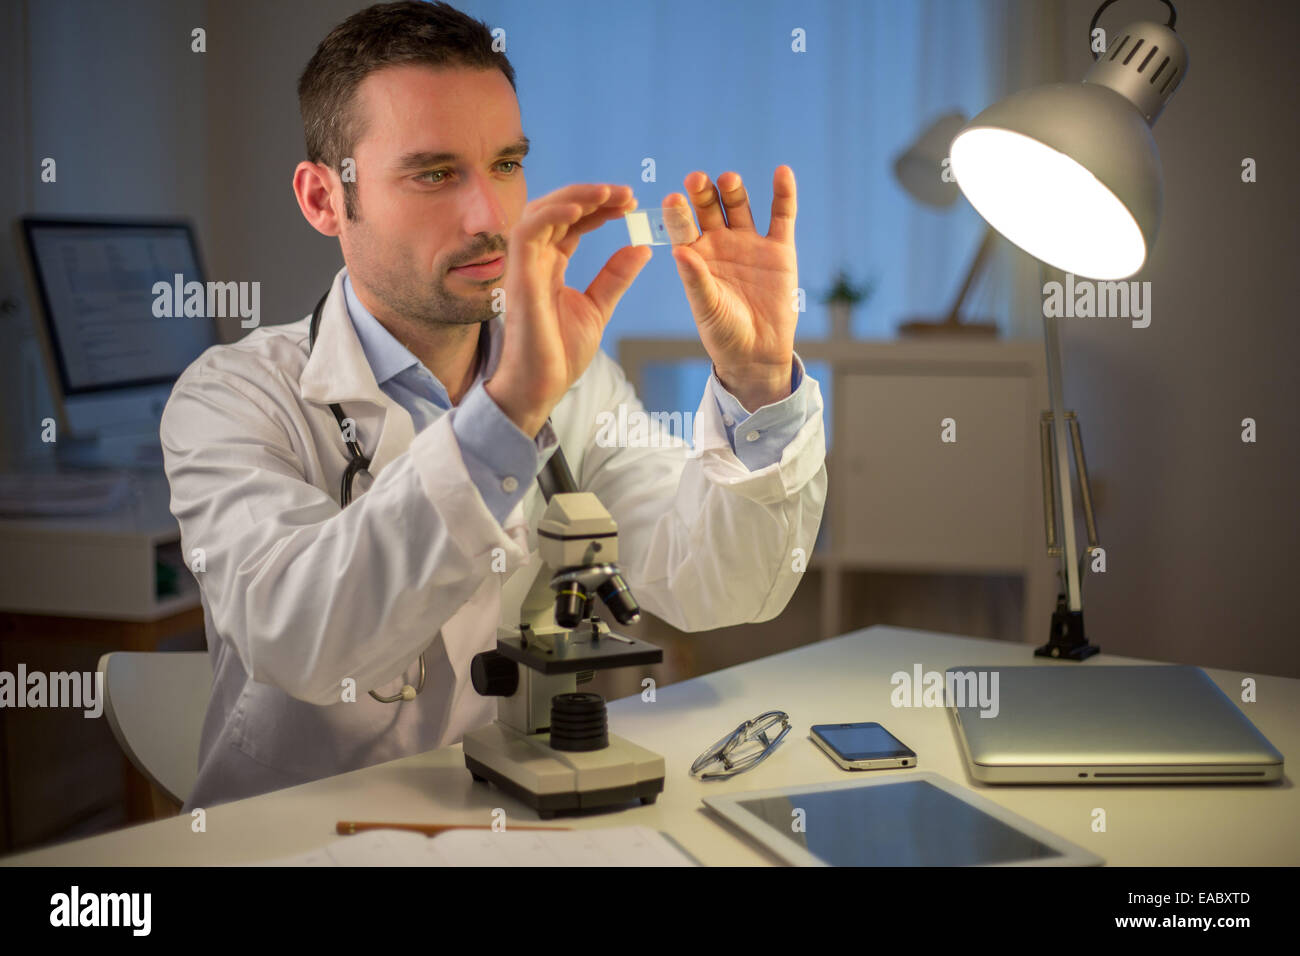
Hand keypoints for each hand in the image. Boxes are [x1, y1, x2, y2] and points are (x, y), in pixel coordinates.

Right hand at [485, 184, 652, 436]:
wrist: (542, 386)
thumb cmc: (560, 352)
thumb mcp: (598, 308)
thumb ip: (615, 276)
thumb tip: (640, 249)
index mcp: (552, 264)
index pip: (573, 222)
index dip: (600, 207)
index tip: (630, 203)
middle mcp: (536, 259)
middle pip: (558, 209)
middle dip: (591, 195)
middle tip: (626, 194)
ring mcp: (525, 266)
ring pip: (541, 212)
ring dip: (574, 196)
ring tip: (608, 193)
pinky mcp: (519, 277)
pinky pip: (527, 233)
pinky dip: (551, 214)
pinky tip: (580, 209)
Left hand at [667, 166, 798, 411]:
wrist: (758, 352)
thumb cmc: (724, 333)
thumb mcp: (707, 308)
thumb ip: (695, 279)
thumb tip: (678, 251)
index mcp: (696, 256)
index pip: (683, 227)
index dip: (678, 214)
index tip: (672, 199)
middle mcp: (720, 243)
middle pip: (709, 209)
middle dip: (702, 193)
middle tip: (696, 179)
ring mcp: (749, 243)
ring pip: (740, 206)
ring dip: (734, 190)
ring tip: (729, 179)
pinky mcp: (779, 249)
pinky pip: (782, 216)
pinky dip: (784, 194)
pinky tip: (782, 172)